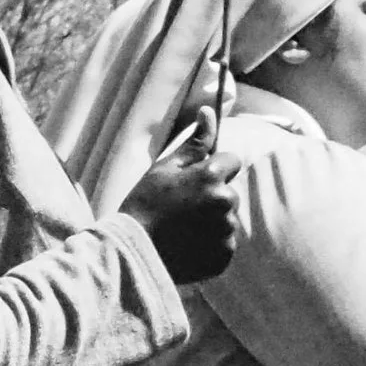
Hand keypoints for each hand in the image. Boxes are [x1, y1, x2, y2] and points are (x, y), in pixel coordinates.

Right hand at [131, 150, 242, 285]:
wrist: (133, 251)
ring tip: (183, 229)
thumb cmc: (144, 204)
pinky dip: (211, 244)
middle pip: (230, 192)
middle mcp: (225, 202)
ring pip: (227, 218)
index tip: (194, 180)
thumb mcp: (165, 167)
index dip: (214, 168)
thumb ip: (194, 142)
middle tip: (183, 207)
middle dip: (213, 196)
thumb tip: (209, 110)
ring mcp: (226, 231)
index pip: (232, 160)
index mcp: (211, 176)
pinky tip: (188, 245)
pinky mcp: (224, 255)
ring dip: (212, 221)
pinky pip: (224, 243)